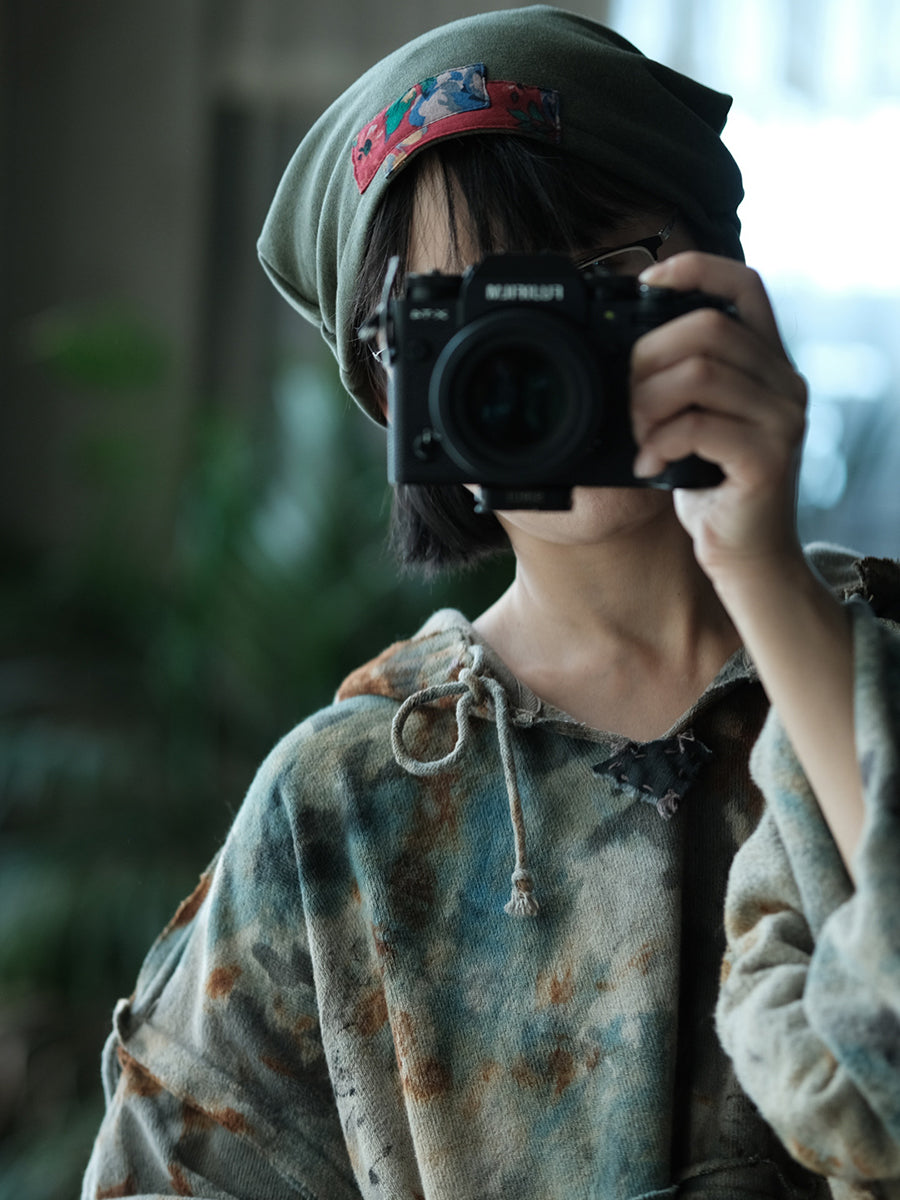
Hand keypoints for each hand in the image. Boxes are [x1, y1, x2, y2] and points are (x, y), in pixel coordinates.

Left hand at [629, 252, 807, 584]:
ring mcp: (782, 420)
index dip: (695, 269)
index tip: (645, 286)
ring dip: (648, 402)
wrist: (746, 556)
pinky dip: (659, 442)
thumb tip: (621, 351)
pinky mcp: (766, 458)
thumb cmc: (713, 487)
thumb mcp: (696, 421)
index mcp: (769, 363)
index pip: (745, 285)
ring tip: (635, 435)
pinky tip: (646, 465)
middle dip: (648, 356)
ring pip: (702, 374)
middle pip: (709, 328)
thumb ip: (681, 381)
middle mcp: (785, 383)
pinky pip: (699, 426)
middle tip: (623, 398)